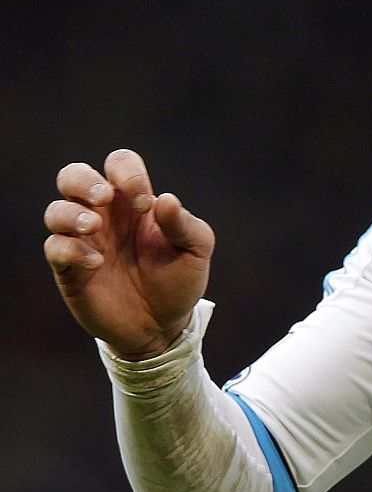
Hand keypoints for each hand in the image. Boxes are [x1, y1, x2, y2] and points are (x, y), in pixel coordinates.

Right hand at [44, 149, 214, 358]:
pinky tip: (97, 262)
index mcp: (133, 203)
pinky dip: (71, 249)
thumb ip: (186, 225)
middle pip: (73, 176)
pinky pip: (55, 247)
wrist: (164, 327)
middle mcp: (105, 216)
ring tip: (93, 227)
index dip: (127, 172)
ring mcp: (84, 241)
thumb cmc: (178, 281)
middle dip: (83, 180)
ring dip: (71, 213)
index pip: (119, 164)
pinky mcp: (70, 269)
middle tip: (104, 197)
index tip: (143, 202)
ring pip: (56, 210)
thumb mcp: (196, 252)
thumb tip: (166, 199)